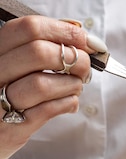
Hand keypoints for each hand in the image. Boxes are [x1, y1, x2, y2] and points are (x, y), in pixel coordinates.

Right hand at [0, 15, 104, 158]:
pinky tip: (69, 102)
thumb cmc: (6, 94)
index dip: (63, 31)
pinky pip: (46, 111)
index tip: (83, 40)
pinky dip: (67, 103)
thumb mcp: (15, 65)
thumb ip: (41, 48)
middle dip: (73, 58)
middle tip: (84, 67)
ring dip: (71, 84)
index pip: (29, 28)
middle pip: (38, 52)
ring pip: (42, 84)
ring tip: (75, 87)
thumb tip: (82, 39)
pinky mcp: (10, 130)